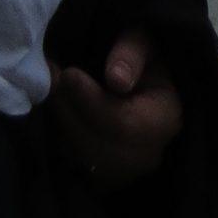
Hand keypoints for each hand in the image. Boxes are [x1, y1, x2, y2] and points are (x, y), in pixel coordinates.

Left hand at [48, 28, 182, 191]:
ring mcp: (126, 171)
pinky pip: (75, 164)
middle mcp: (149, 154)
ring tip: (52, 87)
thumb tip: (117, 79)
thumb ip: (131, 53)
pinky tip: (59, 108)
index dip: (91, 102)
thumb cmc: (140, 57)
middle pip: (100, 145)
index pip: (124, 123)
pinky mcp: (103, 176)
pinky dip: (62, 137)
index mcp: (166, 119)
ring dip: (62, 122)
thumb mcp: (142, 41)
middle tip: (51, 76)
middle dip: (70, 111)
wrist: (138, 81)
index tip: (68, 74)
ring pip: (83, 157)